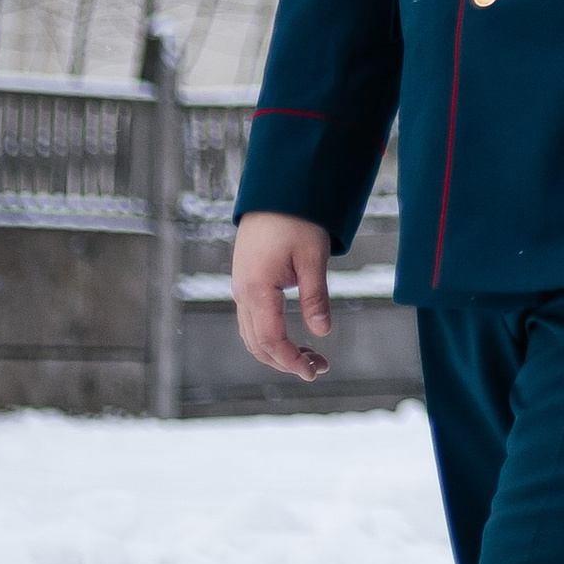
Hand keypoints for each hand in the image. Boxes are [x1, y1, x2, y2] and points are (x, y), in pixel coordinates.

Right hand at [232, 214, 331, 379]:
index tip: (314, 372)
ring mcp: (241, 288)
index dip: (291, 361)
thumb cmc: (297, 220)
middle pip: (258, 344)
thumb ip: (315, 297)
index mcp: (257, 289)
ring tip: (312, 356)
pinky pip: (252, 321)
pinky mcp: (246, 282)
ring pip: (252, 335)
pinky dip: (270, 337)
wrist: (276, 191)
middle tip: (320, 367)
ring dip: (278, 351)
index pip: (271, 340)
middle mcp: (242, 293)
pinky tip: (294, 338)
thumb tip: (322, 332)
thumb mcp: (313, 258)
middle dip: (287, 361)